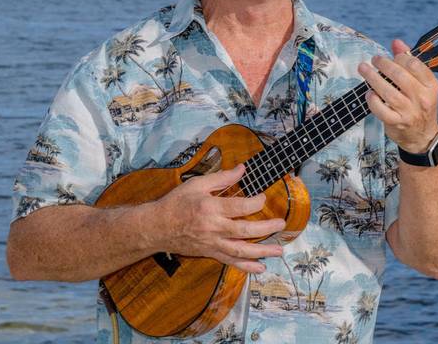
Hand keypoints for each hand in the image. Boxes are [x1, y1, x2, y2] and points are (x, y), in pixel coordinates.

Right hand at [154, 163, 285, 273]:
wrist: (157, 227)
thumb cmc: (176, 203)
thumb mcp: (197, 184)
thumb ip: (221, 177)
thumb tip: (242, 169)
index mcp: (210, 207)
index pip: (239, 207)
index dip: (255, 202)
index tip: (263, 198)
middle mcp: (213, 227)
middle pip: (245, 230)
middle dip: (266, 228)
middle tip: (281, 224)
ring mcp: (212, 243)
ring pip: (241, 249)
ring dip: (262, 251)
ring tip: (279, 250)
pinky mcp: (210, 253)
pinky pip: (230, 261)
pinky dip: (246, 266)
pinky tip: (260, 267)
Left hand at [359, 39, 437, 153]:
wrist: (422, 135)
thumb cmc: (419, 103)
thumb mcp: (421, 84)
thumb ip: (409, 61)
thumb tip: (397, 42)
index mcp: (431, 86)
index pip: (415, 65)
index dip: (400, 57)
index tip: (391, 57)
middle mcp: (422, 99)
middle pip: (400, 76)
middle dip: (383, 64)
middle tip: (374, 59)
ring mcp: (410, 112)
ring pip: (388, 92)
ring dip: (373, 78)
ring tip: (363, 69)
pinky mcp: (397, 123)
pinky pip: (381, 110)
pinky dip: (373, 100)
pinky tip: (368, 93)